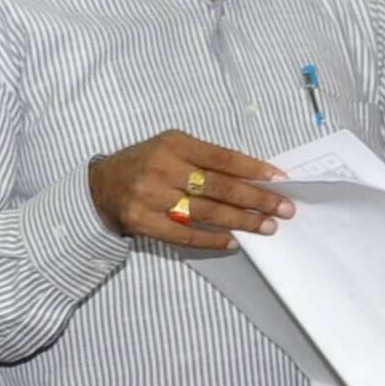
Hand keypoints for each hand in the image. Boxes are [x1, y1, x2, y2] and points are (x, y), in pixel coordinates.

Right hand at [87, 130, 292, 251]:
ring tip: (266, 227)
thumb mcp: (172, 148)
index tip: (280, 180)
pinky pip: (184, 234)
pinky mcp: (142, 221)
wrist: (101, 185)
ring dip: (240, 221)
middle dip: (255, 199)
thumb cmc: (146, 163)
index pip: (221, 158)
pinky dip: (212, 239)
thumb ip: (206, 159)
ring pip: (205, 213)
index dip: (253, 169)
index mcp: (173, 144)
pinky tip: (233, 241)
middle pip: (217, 187)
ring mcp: (150, 196)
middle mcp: (161, 168)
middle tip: (283, 209)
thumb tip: (254, 179)